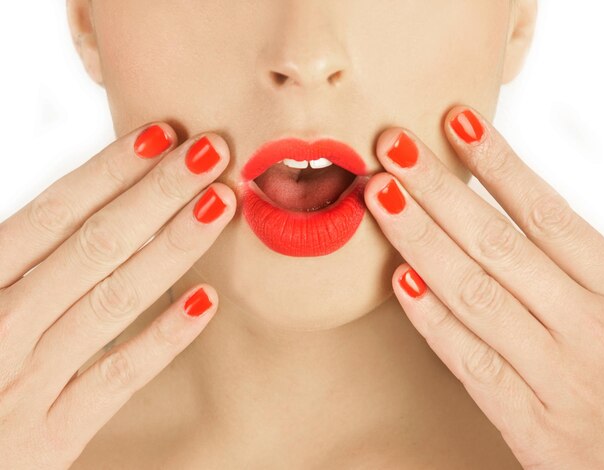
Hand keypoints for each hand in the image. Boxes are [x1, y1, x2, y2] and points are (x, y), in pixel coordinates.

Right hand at [0, 123, 235, 468]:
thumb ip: (19, 261)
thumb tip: (76, 208)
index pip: (53, 214)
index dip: (110, 171)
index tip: (163, 135)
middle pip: (93, 246)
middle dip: (157, 193)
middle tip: (211, 152)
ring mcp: (24, 383)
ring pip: (112, 301)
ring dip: (172, 247)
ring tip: (220, 205)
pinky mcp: (50, 436)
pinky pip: (116, 379)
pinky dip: (162, 338)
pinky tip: (208, 300)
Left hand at [364, 106, 603, 468]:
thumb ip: (582, 269)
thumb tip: (527, 212)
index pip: (547, 214)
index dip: (499, 164)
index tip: (456, 122)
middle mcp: (588, 326)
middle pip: (498, 243)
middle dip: (440, 190)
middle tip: (393, 146)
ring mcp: (560, 375)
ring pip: (476, 294)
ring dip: (422, 240)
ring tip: (380, 197)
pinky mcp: (533, 423)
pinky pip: (474, 363)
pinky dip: (435, 321)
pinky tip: (401, 282)